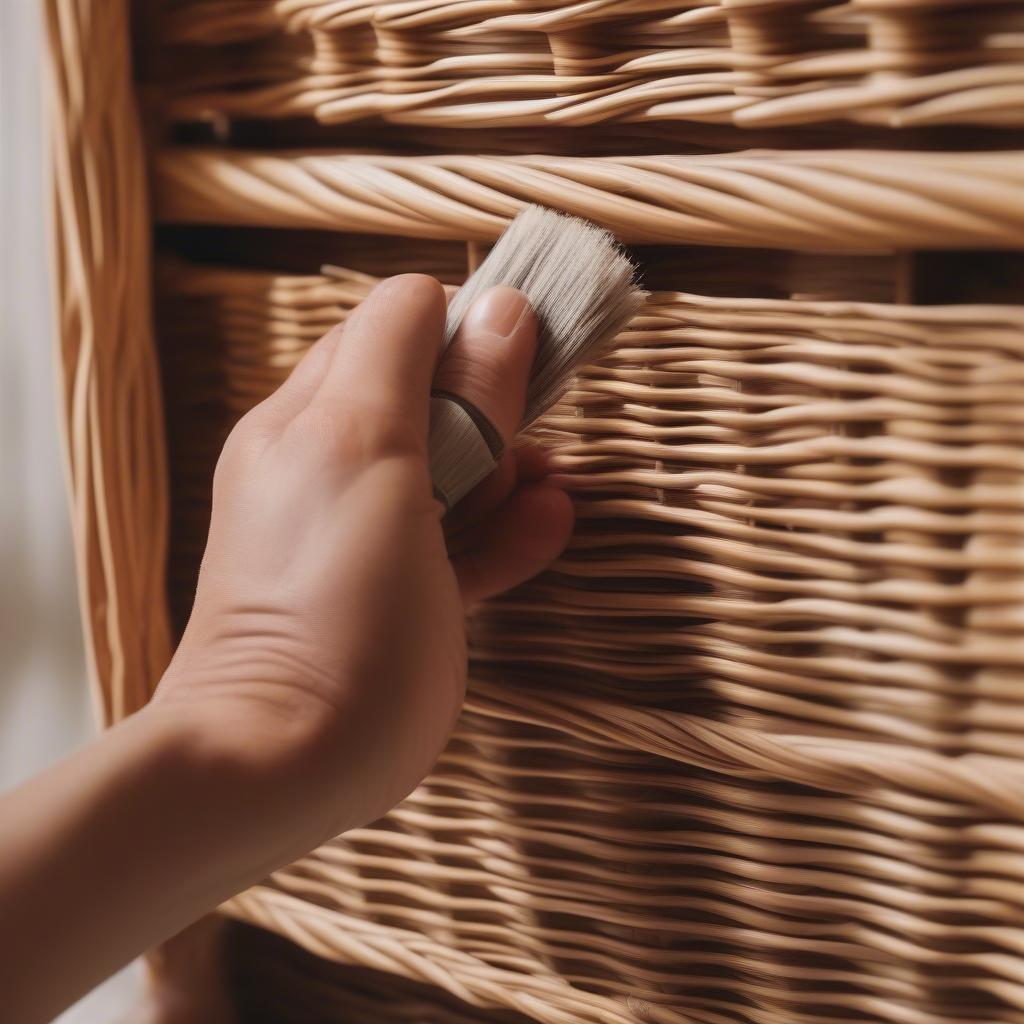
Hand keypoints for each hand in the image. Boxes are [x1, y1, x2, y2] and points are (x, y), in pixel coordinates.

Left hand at [153, 275, 573, 849]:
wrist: (289, 758)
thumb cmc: (324, 599)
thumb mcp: (375, 457)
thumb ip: (433, 375)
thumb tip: (498, 307)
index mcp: (312, 416)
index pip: (397, 326)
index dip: (462, 332)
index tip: (518, 359)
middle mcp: (337, 463)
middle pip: (437, 397)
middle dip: (492, 409)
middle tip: (521, 442)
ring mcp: (374, 531)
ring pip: (460, 471)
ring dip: (511, 471)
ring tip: (545, 492)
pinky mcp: (405, 590)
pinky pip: (466, 540)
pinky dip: (509, 529)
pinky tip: (548, 525)